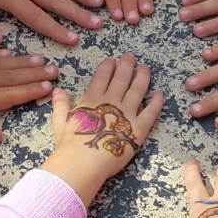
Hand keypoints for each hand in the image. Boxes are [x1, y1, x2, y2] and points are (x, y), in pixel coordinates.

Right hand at [41, 54, 162, 203]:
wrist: (84, 162)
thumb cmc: (70, 144)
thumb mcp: (61, 121)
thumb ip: (61, 104)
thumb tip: (57, 90)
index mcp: (93, 99)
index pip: (102, 76)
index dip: (108, 66)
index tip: (112, 60)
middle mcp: (112, 101)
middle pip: (122, 78)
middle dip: (126, 65)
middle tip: (130, 56)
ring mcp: (127, 113)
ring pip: (138, 89)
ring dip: (142, 76)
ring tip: (145, 68)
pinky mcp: (140, 128)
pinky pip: (151, 111)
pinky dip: (157, 102)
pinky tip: (160, 94)